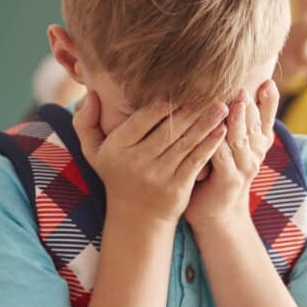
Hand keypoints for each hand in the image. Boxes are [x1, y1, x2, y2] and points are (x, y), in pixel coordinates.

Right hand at [73, 91, 227, 224]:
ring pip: (185, 143)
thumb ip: (85, 122)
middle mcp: (137, 162)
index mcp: (117, 148)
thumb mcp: (92, 152)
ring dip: (205, 123)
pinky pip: (196, 161)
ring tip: (221, 106)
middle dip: (191, 110)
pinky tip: (222, 129)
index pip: (141, 120)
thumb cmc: (117, 174)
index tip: (179, 88)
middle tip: (210, 91)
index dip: (161, 105)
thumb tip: (90, 93)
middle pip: (168, 130)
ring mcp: (158, 176)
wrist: (136, 218)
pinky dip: (210, 144)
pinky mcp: (177, 188)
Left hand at [185, 79, 280, 228]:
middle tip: (245, 85)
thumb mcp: (230, 145)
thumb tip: (229, 91)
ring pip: (240, 137)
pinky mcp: (228, 179)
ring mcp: (244, 167)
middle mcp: (255, 153)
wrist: (217, 215)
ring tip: (236, 101)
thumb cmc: (217, 173)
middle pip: (254, 123)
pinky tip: (214, 128)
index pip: (266, 116)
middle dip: (250, 104)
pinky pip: (222, 155)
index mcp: (257, 142)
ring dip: (237, 119)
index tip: (267, 80)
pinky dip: (218, 140)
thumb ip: (233, 122)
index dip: (269, 100)